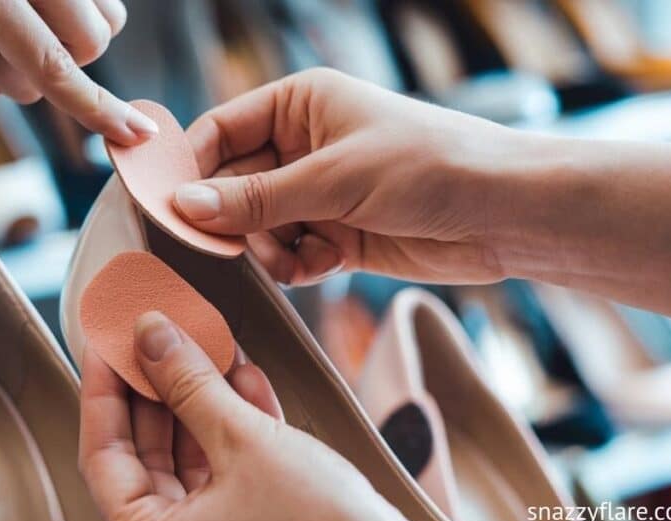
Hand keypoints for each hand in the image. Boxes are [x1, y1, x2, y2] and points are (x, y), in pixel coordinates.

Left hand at [79, 311, 415, 520]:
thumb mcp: (243, 441)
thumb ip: (189, 385)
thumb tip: (150, 336)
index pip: (103, 454)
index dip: (104, 390)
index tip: (106, 342)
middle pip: (146, 449)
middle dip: (158, 385)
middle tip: (155, 333)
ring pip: (191, 450)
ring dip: (201, 394)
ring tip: (205, 342)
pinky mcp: (253, 519)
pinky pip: (227, 463)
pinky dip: (235, 420)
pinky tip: (243, 376)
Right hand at [176, 67, 520, 285]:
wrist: (504, 214)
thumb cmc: (430, 165)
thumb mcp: (334, 177)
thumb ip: (256, 198)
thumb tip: (184, 206)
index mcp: (299, 104)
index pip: (219, 132)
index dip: (189, 168)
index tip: (166, 206)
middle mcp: (303, 145)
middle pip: (232, 185)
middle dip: (233, 219)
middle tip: (228, 246)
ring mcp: (318, 192)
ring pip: (256, 227)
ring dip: (268, 249)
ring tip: (299, 256)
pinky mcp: (336, 233)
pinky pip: (288, 254)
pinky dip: (297, 265)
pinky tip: (326, 263)